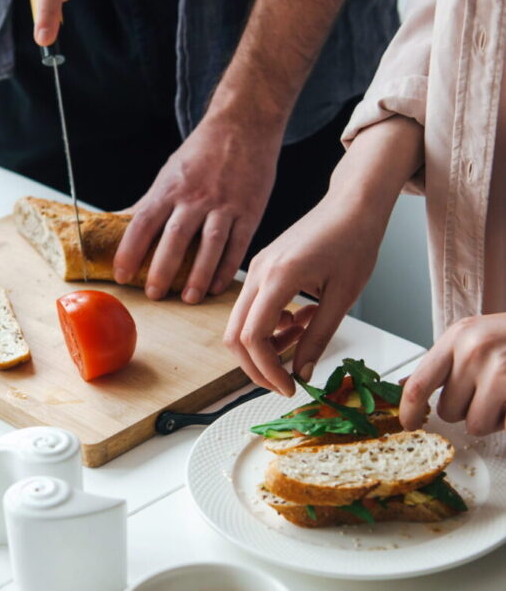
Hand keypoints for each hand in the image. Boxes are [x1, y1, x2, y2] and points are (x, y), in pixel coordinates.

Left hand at [113, 113, 280, 304]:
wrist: (244, 124)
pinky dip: (227, 269)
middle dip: (162, 270)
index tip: (121, 275)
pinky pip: (237, 245)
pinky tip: (217, 287)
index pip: (143, 223)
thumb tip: (119, 223)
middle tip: (153, 294)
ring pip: (209, 245)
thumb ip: (150, 202)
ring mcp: (224, 205)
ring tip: (187, 298)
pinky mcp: (250, 210)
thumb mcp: (170, 173)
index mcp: (170, 188)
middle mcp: (196, 197)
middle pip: (175, 239)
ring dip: (198, 275)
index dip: (129, 251)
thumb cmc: (202, 152)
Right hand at [223, 193, 386, 394]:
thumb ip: (319, 338)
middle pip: (235, 335)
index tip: (288, 387)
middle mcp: (259, 272)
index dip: (268, 370)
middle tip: (283, 382)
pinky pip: (252, 307)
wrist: (353, 203)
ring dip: (265, 345)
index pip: (254, 337)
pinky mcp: (261, 269)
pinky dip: (269, 326)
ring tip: (301, 342)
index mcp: (279, 277)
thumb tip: (302, 373)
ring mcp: (256, 269)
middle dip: (256, 366)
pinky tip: (299, 320)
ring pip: (240, 324)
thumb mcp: (343, 297)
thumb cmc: (355, 239)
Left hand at [401, 314, 505, 435]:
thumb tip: (406, 386)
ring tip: (504, 396)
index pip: (418, 385)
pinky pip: (502, 426)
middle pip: (447, 411)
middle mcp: (475, 352)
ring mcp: (500, 372)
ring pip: (474, 424)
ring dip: (490, 419)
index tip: (409, 423)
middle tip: (487, 392)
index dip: (409, 411)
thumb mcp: (475, 336)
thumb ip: (443, 362)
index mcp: (458, 337)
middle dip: (465, 410)